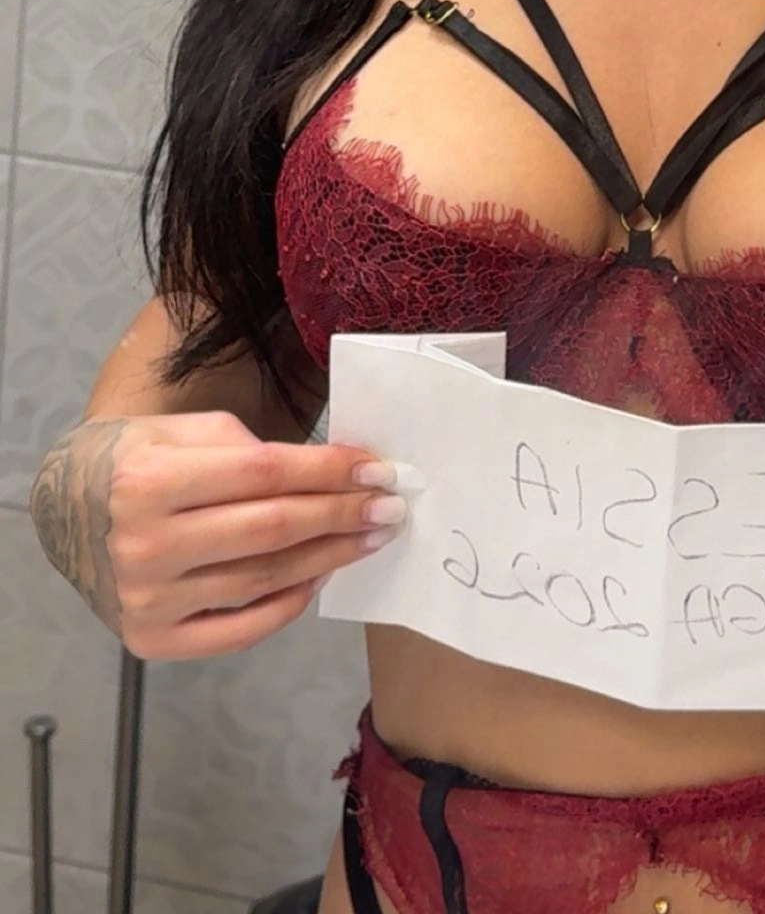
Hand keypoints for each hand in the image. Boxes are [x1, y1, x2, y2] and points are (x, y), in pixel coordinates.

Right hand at [28, 410, 408, 657]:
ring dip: (328, 557)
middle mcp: (144, 546)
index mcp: (147, 482)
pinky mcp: (153, 641)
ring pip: (264, 580)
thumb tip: (330, 475)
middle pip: (271, 530)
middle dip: (341, 515)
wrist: (66, 511)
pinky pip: (241, 628)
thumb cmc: (136, 459)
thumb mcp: (182, 432)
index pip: (263, 474)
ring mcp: (146, 601)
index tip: (376, 469)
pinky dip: (290, 603)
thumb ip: (249, 450)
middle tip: (390, 507)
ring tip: (367, 538)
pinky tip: (321, 573)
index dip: (328, 471)